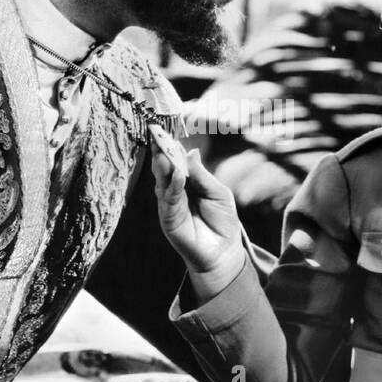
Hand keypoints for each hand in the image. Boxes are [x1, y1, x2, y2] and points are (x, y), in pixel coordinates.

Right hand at [149, 125, 245, 296]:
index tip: (164, 128)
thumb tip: (192, 152)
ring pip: (162, 182)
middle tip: (157, 134)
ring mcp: (169, 206)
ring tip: (164, 152)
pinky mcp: (169, 220)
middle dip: (161, 151)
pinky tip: (176, 175)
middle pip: (164, 168)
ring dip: (163, 167)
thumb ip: (202, 175)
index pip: (175, 161)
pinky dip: (173, 187)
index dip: (170, 146)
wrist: (223, 253)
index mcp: (186, 183)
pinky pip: (169, 200)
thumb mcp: (217, 192)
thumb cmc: (222, 222)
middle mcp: (174, 192)